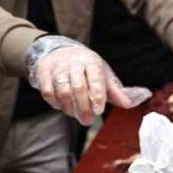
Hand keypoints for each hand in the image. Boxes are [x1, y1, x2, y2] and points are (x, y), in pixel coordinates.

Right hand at [32, 46, 150, 125]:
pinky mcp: (44, 72)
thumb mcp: (103, 74)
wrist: (60, 51)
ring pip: (62, 91)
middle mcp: (74, 62)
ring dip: (69, 107)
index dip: (97, 95)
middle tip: (87, 120)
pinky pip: (48, 92)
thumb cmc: (86, 68)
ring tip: (75, 114)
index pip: (95, 78)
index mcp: (91, 62)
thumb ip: (115, 91)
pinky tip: (62, 106)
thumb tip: (128, 104)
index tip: (99, 110)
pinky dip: (55, 103)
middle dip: (83, 107)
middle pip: (78, 87)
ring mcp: (57, 67)